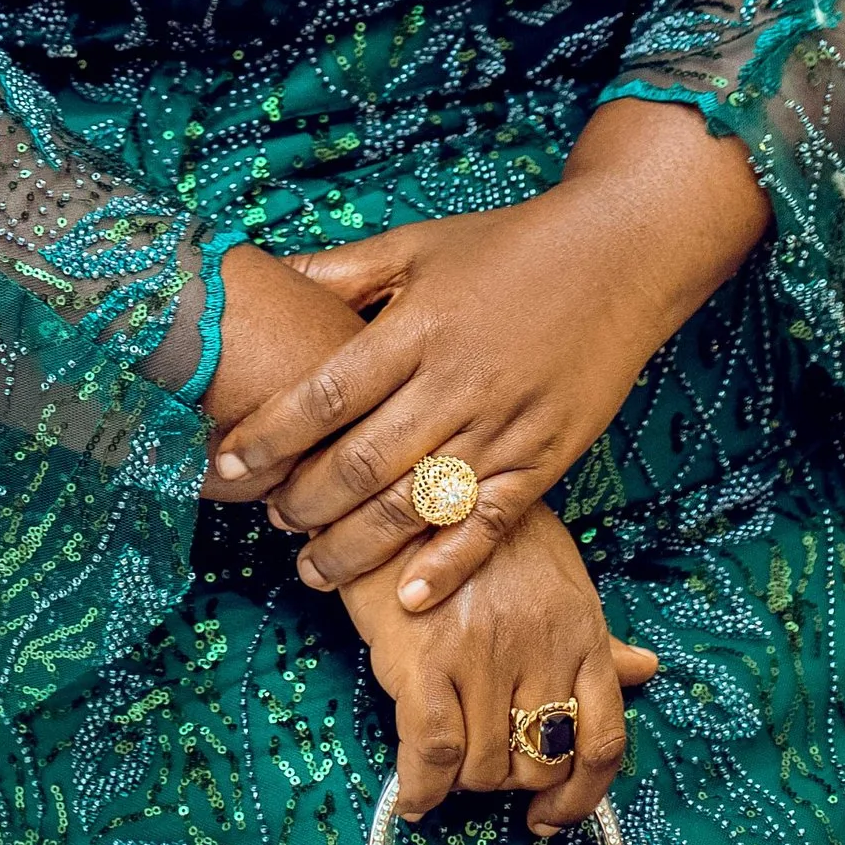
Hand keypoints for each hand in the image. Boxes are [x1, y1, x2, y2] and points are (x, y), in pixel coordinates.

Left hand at [213, 100, 768, 604]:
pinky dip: (448, 567)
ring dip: (356, 546)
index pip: (326, 394)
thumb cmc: (507, 247)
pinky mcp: (546, 459)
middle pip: (363, 461)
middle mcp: (456, 381)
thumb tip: (265, 272)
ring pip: (417, 504)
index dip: (270, 437)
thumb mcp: (417, 245)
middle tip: (269, 518)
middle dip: (305, 502)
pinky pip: (490, 525)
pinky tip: (408, 599)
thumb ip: (342, 270)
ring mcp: (504, 426)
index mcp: (417, 325)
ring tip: (312, 567)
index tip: (225, 467)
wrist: (618, 255)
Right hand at [339, 495, 656, 830]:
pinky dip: (423, 788)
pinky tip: (417, 795)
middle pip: (537, 763)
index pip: (603, 740)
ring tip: (445, 753)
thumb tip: (645, 670)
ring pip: (485, 767)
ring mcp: (482, 654)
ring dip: (464, 777)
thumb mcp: (558, 569)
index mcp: (580, 627)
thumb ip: (597, 634)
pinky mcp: (425, 660)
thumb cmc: (481, 528)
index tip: (551, 817)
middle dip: (510, 776)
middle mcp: (539, 645)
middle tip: (483, 757)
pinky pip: (434, 755)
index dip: (581, 796)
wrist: (404, 484)